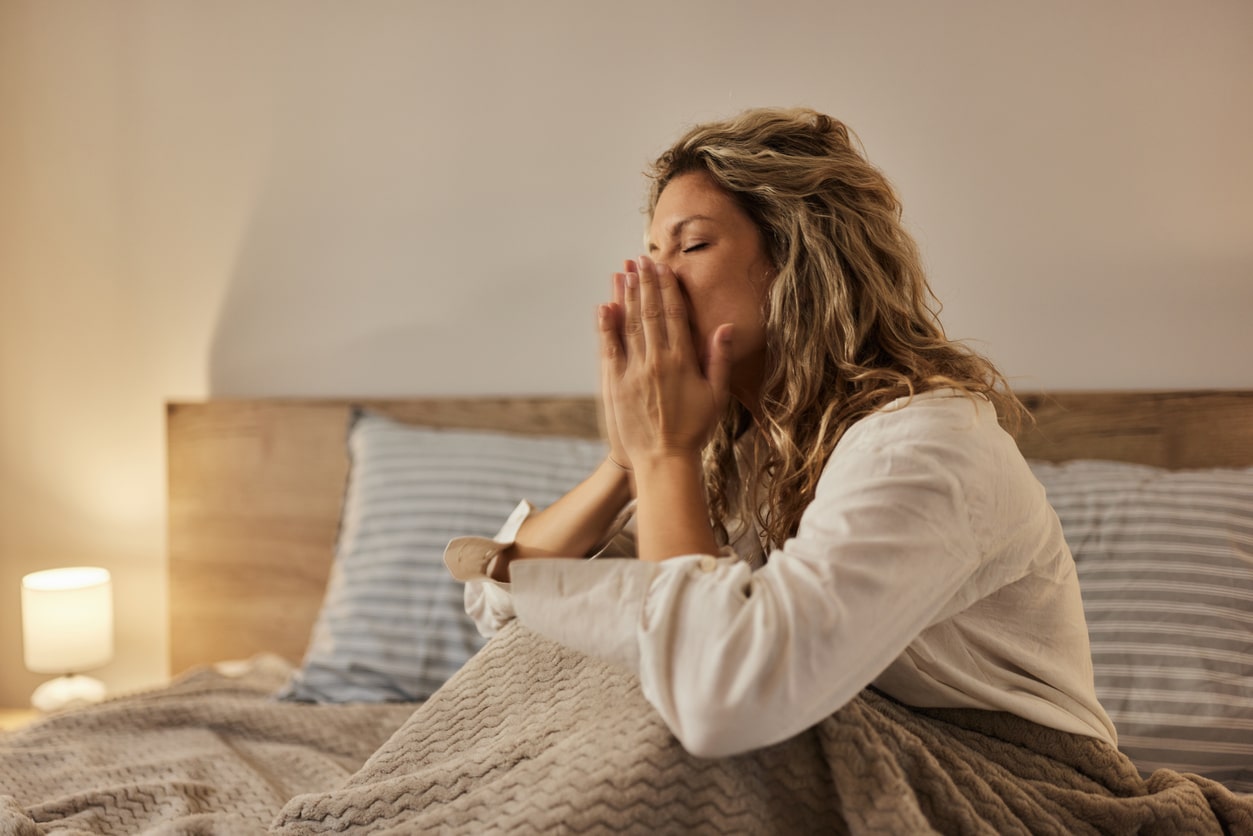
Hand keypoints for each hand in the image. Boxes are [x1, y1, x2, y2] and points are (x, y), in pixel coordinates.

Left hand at [598, 254, 733, 469]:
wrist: (663, 460)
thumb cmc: (693, 430)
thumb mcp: (716, 395)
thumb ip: (719, 359)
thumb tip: (726, 327)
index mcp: (682, 361)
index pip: (674, 315)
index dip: (668, 288)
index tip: (664, 268)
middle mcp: (656, 361)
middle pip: (650, 313)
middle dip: (645, 283)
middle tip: (640, 260)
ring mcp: (633, 371)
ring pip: (629, 324)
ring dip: (626, 296)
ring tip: (624, 272)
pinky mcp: (614, 383)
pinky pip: (609, 348)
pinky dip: (606, 325)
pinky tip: (605, 305)